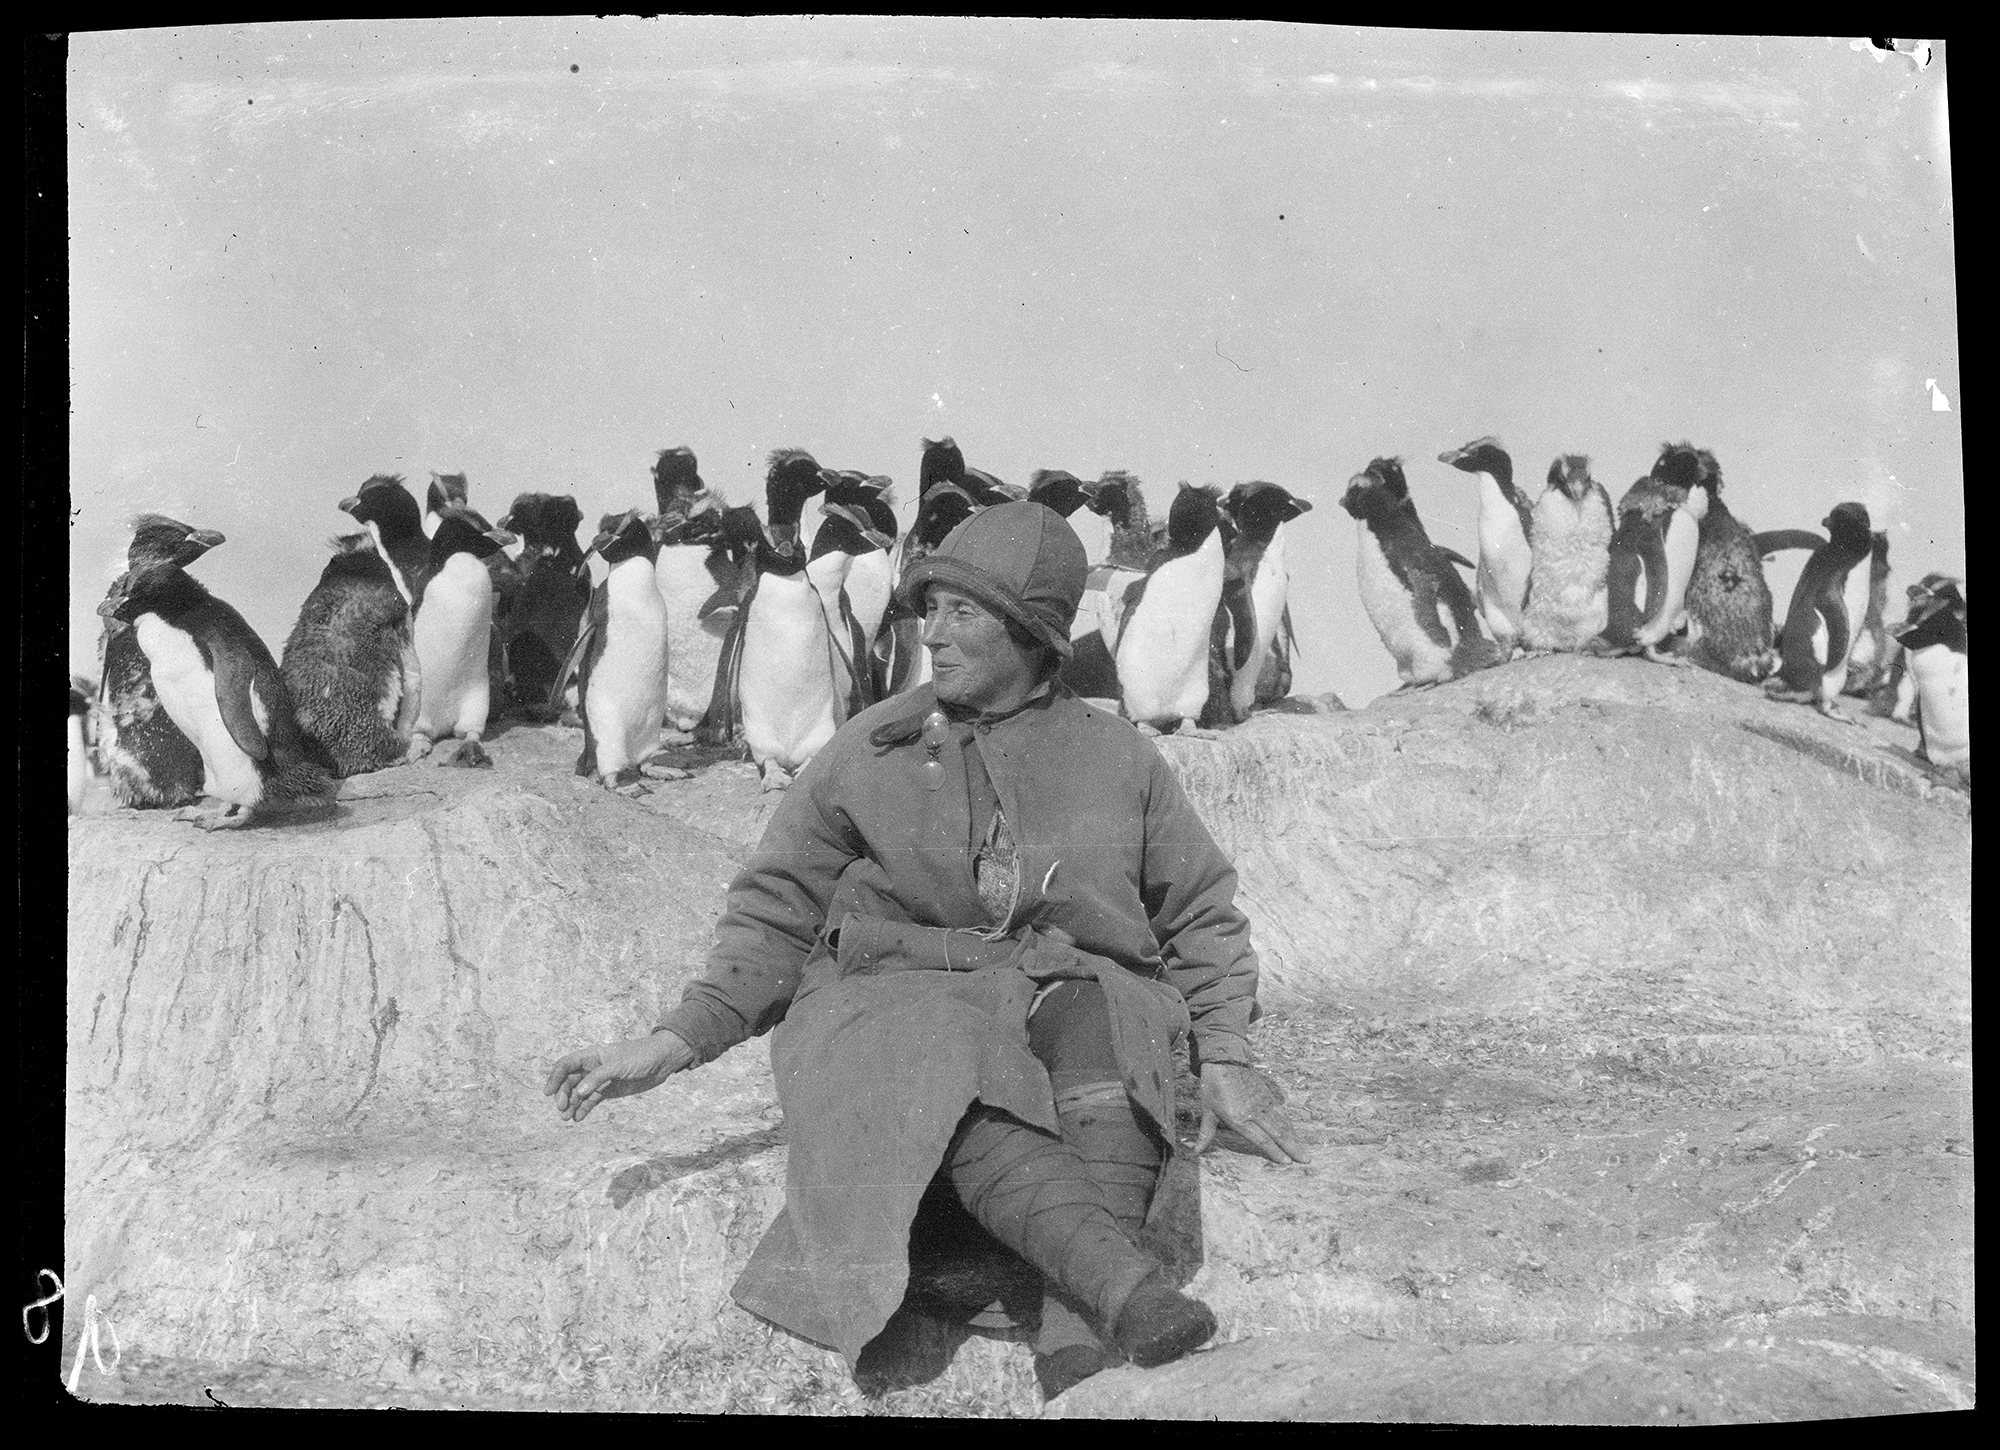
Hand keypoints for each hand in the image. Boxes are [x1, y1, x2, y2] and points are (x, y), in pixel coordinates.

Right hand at [543, 1031, 696, 1122]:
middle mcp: (593, 1067)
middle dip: (563, 1095)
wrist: (662, 1061)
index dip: (555, 1077)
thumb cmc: (641, 1056)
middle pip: (570, 1081)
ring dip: (571, 1105)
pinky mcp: (609, 1091)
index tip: (548, 1093)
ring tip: (567, 1118)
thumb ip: (598, 1078)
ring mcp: (600, 1080)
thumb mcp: (619, 1065)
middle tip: (562, 1109)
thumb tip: (578, 1093)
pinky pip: (592, 1101)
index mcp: (592, 1055)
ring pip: (579, 1093)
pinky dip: (584, 1109)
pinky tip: (578, 1118)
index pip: (566, 1065)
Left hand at [1194, 1062, 1310, 1164]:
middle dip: (1292, 1148)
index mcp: (1239, 1118)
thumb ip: (1206, 1134)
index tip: (1286, 1162)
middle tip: (1306, 1160)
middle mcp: (1254, 1112)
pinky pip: (1281, 1113)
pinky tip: (1294, 1132)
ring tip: (1304, 1151)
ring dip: (1294, 1138)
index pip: (1261, 1138)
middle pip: (1278, 1133)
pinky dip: (1289, 1125)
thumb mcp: (1207, 1111)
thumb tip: (1196, 1152)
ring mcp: (1263, 1102)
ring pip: (1282, 1123)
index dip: (1274, 1151)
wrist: (1223, 1059)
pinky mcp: (1267, 1094)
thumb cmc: (1213, 1086)